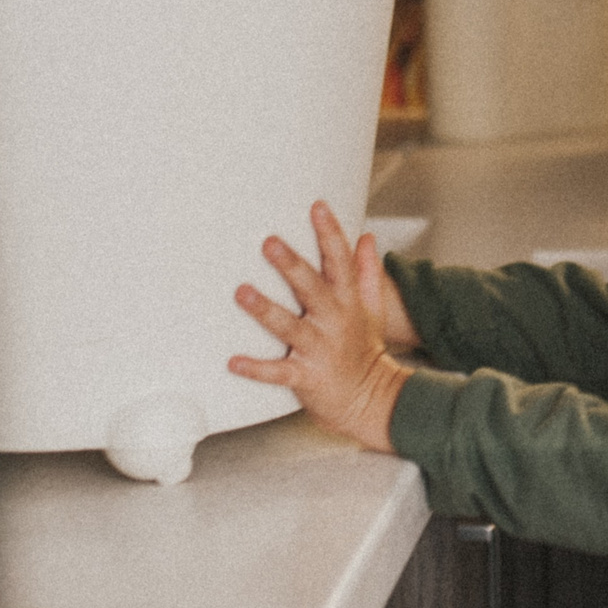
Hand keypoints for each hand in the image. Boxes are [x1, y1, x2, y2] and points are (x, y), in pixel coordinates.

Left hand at [229, 199, 412, 452]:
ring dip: (265, 310)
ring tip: (242, 292)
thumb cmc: (365, 350)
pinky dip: (256, 368)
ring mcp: (320, 349)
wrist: (371, 399)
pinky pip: (279, 372)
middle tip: (269, 243)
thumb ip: (368, 272)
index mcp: (348, 302)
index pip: (341, 261)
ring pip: (290, 326)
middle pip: (312, 288)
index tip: (317, 207)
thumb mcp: (373, 308)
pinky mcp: (306, 377)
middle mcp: (334, 322)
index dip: (330, 233)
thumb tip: (366, 237)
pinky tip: (233, 361)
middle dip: (292, 265)